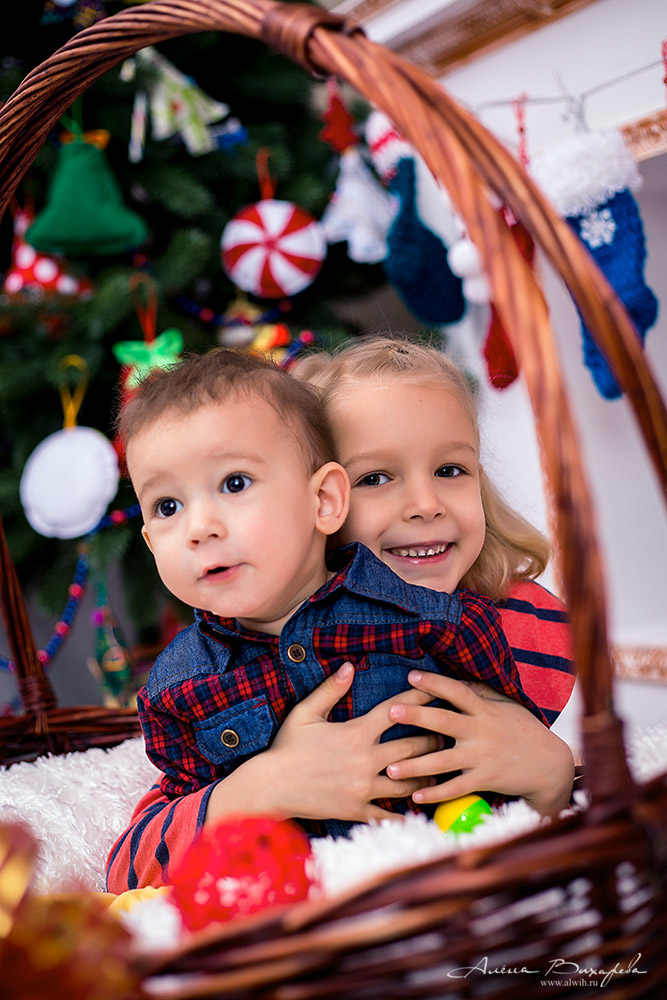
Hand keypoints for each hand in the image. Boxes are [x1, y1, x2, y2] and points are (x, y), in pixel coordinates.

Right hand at [256, 663, 441, 823]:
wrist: (270, 787)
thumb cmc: (286, 747)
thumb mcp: (305, 713)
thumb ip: (330, 690)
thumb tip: (348, 666)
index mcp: (356, 733)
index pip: (395, 711)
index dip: (418, 699)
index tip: (437, 691)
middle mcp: (365, 760)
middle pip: (411, 748)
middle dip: (432, 740)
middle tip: (447, 735)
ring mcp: (362, 787)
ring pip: (406, 782)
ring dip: (426, 776)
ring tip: (439, 771)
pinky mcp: (356, 810)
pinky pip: (387, 814)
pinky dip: (404, 813)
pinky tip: (419, 811)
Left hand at [384, 671, 574, 815]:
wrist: (550, 766)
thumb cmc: (525, 731)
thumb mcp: (508, 706)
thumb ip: (483, 693)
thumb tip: (458, 679)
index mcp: (485, 710)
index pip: (457, 691)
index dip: (434, 683)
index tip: (411, 676)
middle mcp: (481, 731)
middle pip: (444, 721)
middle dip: (416, 715)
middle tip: (391, 711)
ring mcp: (482, 757)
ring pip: (443, 761)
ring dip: (415, 765)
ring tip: (390, 768)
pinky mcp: (485, 780)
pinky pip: (456, 788)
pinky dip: (436, 794)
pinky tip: (416, 797)